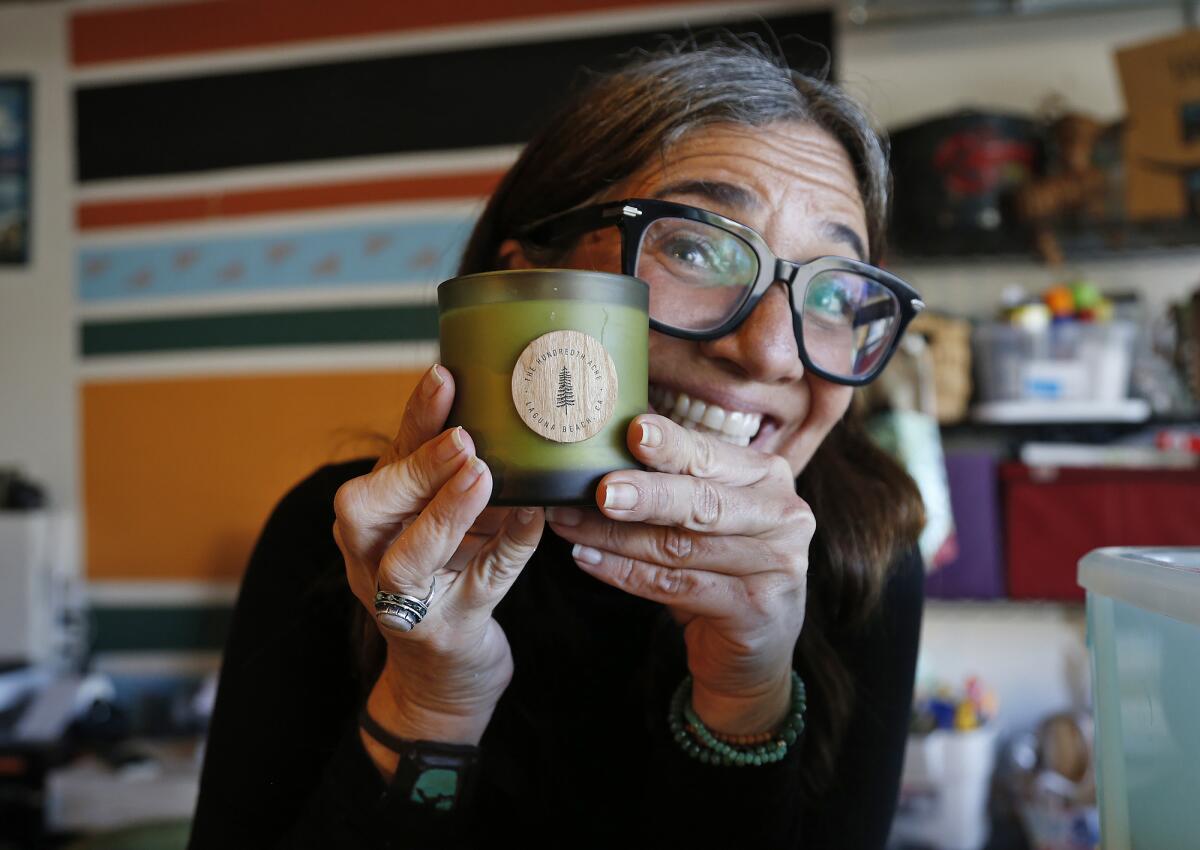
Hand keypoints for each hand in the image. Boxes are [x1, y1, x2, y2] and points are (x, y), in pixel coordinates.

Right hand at [333, 365, 544, 753]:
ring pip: (405, 560)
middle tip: (464, 439)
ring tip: (482, 476)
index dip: (415, 417)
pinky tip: (536, 520)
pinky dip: (506, 552)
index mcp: (375, 518)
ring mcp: (403, 602)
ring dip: (442, 514)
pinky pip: (477, 589)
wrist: (444, 676)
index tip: (445, 374)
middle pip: (364, 510)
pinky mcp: (446, 632)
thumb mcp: (444, 519)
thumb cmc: (449, 577)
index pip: (387, 459)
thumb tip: (510, 402)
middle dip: (414, 470)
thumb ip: (457, 474)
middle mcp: (371, 557)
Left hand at [546, 414, 811, 735]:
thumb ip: (674, 481)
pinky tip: (587, 559)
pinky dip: (624, 573)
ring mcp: (774, 566)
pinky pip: (675, 587)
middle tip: (601, 491)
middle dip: (647, 495)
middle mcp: (781, 516)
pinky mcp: (754, 610)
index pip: (711, 456)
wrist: (755, 645)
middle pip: (702, 502)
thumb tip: (602, 448)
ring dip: (615, 537)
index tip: (633, 431)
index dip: (671, 445)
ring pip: (679, 547)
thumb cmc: (720, 563)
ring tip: (569, 525)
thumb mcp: (708, 515)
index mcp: (768, 478)